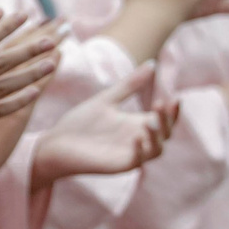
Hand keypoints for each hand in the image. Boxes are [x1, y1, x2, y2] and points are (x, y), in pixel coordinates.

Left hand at [30, 63, 177, 188]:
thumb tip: (152, 63)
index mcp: (136, 125)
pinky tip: (135, 137)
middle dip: (168, 121)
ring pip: (157, 150)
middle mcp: (138, 140)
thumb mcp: (107, 100)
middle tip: (161, 105)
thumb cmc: (79, 124)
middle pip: (165, 134)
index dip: (173, 111)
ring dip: (157, 136)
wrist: (54, 144)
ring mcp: (130, 154)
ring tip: (151, 121)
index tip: (175, 97)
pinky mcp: (118, 166)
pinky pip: (137, 160)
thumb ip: (129, 85)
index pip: (164, 119)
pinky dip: (140, 150)